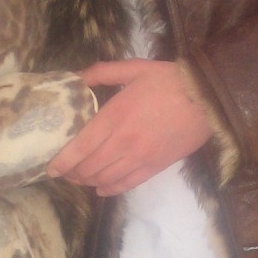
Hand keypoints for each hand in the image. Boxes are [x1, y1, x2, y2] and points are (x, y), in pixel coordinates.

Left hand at [47, 60, 213, 194]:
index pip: (81, 146)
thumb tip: (78, 76)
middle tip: (64, 173)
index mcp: (115, 115)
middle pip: (90, 167)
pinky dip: (111, 189)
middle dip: (73, 173)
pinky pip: (127, 184)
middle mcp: (124, 141)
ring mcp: (140, 157)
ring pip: (106, 179)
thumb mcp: (135, 68)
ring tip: (80, 180)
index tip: (51, 168)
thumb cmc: (170, 80)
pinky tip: (102, 189)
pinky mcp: (156, 167)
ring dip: (88, 182)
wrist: (207, 99)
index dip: (62, 161)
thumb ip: (103, 72)